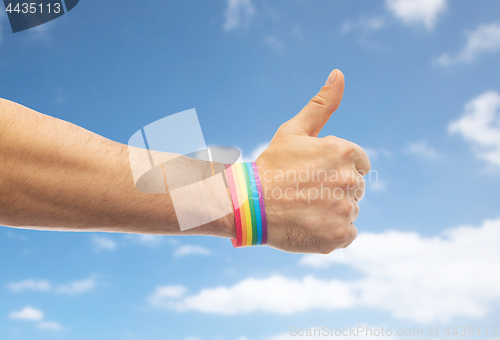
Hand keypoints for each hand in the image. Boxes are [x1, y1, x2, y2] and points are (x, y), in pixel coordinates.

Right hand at [256, 70, 370, 253]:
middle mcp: (350, 180)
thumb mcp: (294, 130)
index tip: (316, 174)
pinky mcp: (339, 236)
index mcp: (344, 152)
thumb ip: (321, 104)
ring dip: (333, 211)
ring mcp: (345, 210)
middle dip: (336, 189)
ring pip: (350, 211)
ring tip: (305, 208)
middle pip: (356, 188)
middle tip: (306, 192)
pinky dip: (332, 232)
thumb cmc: (271, 166)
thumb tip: (339, 73)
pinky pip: (347, 234)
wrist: (247, 204)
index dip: (337, 168)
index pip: (359, 163)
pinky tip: (309, 224)